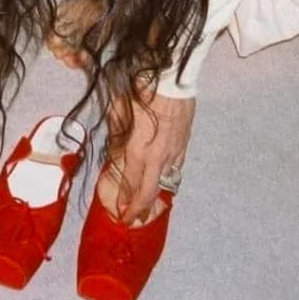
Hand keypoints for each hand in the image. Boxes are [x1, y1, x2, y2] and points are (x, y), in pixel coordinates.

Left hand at [99, 89, 195, 225]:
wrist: (171, 80)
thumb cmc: (140, 91)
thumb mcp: (118, 113)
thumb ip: (116, 138)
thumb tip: (114, 154)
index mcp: (137, 150)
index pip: (130, 185)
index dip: (125, 202)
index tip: (120, 213)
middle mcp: (156, 158)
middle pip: (148, 192)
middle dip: (139, 210)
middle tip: (132, 220)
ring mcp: (173, 153)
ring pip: (164, 183)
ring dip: (154, 196)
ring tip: (147, 206)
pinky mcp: (184, 145)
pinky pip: (176, 169)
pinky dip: (168, 178)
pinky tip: (163, 180)